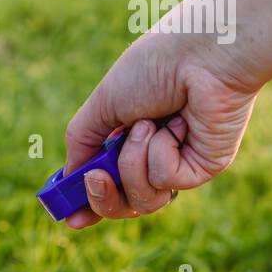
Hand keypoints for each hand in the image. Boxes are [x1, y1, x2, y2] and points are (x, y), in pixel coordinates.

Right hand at [63, 31, 257, 228]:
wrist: (202, 52)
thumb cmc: (156, 65)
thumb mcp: (103, 103)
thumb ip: (82, 142)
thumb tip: (69, 178)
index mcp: (131, 136)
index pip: (109, 183)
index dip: (89, 203)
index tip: (70, 219)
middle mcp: (156, 154)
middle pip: (122, 204)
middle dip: (103, 197)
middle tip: (97, 178)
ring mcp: (181, 164)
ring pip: (142, 200)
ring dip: (132, 164)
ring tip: (146, 126)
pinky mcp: (202, 169)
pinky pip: (164, 182)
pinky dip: (160, 153)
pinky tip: (178, 124)